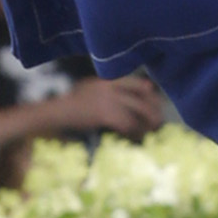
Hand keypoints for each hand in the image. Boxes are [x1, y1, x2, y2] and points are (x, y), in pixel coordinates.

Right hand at [45, 73, 164, 140]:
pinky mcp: (105, 115)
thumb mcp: (89, 87)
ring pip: (136, 112)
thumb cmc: (72, 102)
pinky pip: (126, 124)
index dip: (147, 89)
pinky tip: (136, 136)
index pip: (133, 82)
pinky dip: (134, 131)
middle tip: (158, 119)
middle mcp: (110, 89)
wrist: (59, 111)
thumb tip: (121, 90)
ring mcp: (108, 101)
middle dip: (152, 109)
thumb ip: (105, 87)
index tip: (154, 94)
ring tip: (150, 130)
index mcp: (107, 81)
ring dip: (146, 122)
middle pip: (139, 97)